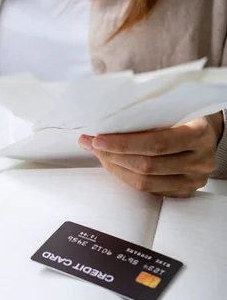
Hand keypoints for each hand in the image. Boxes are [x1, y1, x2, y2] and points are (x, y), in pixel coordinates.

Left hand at [78, 112, 223, 197]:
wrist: (208, 130)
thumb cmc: (185, 115)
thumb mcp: (172, 108)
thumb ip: (144, 117)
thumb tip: (102, 125)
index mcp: (199, 134)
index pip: (155, 144)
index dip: (123, 144)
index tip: (97, 139)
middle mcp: (200, 160)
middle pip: (146, 166)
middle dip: (112, 156)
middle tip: (91, 145)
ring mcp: (194, 179)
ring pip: (144, 182)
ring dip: (114, 168)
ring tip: (98, 154)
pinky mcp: (184, 191)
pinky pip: (148, 191)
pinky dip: (126, 177)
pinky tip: (113, 164)